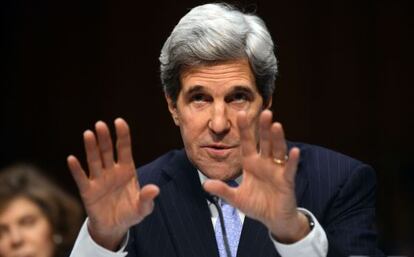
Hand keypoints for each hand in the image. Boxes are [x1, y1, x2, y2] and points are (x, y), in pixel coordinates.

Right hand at [67, 118, 158, 249]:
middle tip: (101, 125)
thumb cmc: (130, 213)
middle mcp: (112, 171)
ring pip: (94, 160)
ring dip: (91, 148)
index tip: (119, 121)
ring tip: (88, 134)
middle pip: (108, 151)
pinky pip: (81, 178)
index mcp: (127, 170)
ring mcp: (99, 180)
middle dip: (105, 138)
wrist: (114, 228)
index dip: (123, 135)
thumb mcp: (143, 208)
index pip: (125, 149)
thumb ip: (147, 198)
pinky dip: (76, 169)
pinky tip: (72, 159)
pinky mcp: (88, 191)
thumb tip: (155, 189)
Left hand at [203, 110, 309, 242]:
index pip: (247, 143)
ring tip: (277, 125)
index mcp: (251, 163)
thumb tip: (205, 184)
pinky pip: (289, 169)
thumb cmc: (256, 205)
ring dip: (277, 139)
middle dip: (264, 128)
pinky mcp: (287, 180)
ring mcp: (276, 170)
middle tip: (265, 112)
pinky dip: (292, 160)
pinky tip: (293, 151)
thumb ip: (223, 190)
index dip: (244, 129)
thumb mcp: (236, 199)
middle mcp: (264, 163)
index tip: (240, 113)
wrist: (273, 219)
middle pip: (264, 142)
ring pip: (277, 151)